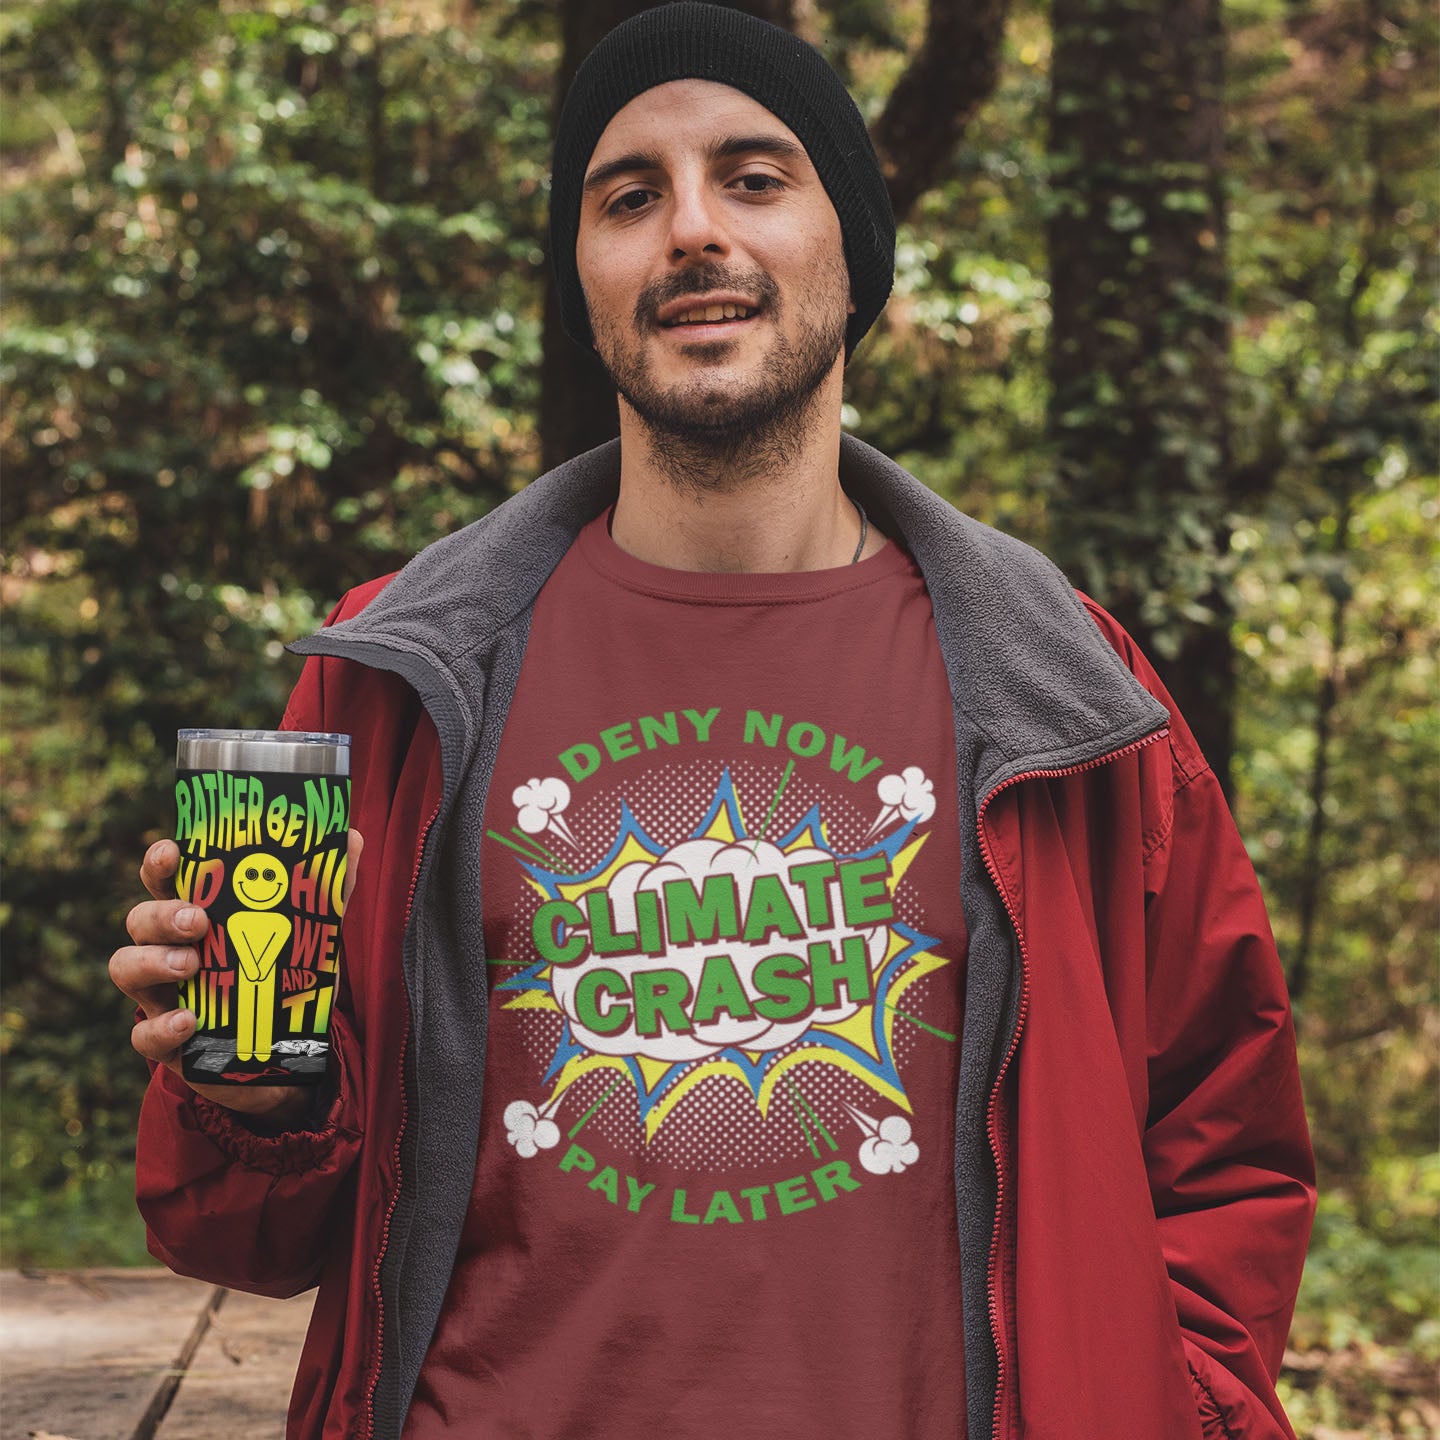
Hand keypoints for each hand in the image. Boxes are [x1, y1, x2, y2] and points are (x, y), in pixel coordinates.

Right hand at [109, 832, 363, 1125]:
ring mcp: (163, 996)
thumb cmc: (286, 977)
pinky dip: (161, 1027)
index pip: (167, 880)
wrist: (287, 1054)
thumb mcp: (310, 933)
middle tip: (197, 919)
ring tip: (188, 964)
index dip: (161, 863)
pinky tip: (189, 1021)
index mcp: (198, 915)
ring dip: (152, 962)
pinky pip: (144, 1036)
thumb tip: (352, 838)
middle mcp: (170, 950)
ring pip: (126, 968)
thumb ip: (329, 890)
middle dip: (161, 914)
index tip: (173, 851)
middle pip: (140, 920)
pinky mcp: (169, 1043)